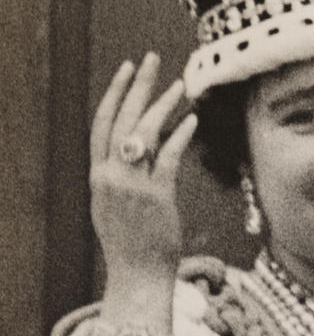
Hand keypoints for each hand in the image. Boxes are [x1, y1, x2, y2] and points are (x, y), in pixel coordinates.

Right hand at [89, 53, 197, 279]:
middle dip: (138, 86)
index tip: (127, 68)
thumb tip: (137, 149)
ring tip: (180, 85)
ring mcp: (131, 187)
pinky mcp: (156, 198)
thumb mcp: (114, 205)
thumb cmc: (132, 243)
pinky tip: (192, 120)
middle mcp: (110, 177)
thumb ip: (120, 176)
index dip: (115, 94)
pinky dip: (180, 136)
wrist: (137, 276)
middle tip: (152, 59)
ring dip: (163, 106)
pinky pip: (168, 158)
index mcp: (99, 177)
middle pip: (122, 119)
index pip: (102, 124)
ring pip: (144, 134)